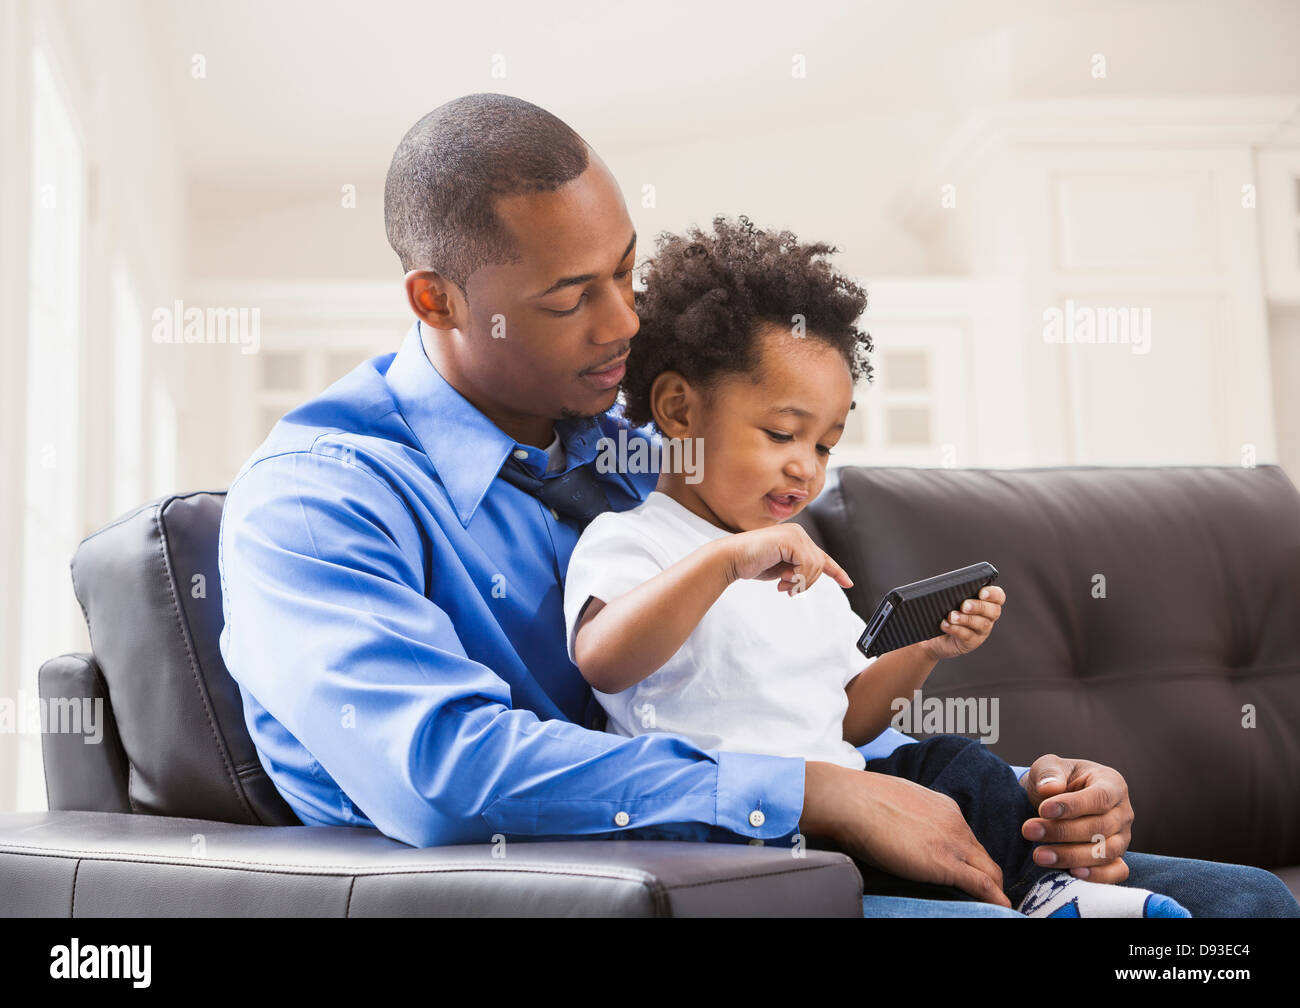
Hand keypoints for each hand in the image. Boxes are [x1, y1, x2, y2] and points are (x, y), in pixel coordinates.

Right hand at [726, 523, 852, 595]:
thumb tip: (810, 578)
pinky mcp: (791, 540)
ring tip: (782, 584)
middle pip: (820, 564)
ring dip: (799, 582)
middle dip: (806, 582)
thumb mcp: (781, 569)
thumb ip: (798, 570)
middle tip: (786, 589)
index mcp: (797, 538)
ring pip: (815, 566)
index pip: (822, 557)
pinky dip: (797, 577)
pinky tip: (781, 579)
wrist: (732, 558)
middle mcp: (799, 533)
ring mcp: (795, 534)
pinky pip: (807, 565)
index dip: (836, 572)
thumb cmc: (752, 563)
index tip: (848, 583)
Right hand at [801, 762, 1010, 906]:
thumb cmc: (862, 801)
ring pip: (989, 871)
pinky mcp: (945, 864)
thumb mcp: (897, 804)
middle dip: (988, 877)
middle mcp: (955, 823)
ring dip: (994, 889)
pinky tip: (1002, 908)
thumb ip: (910, 818)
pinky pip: (982, 884)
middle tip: (988, 895)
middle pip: (983, 856)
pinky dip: (995, 898)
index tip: (967, 872)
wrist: (852, 802)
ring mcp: (953, 843)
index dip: (970, 859)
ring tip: (996, 905)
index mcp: (944, 808)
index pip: (967, 839)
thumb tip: (902, 831)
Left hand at [918, 584, 1004, 661]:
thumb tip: (952, 589)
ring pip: (982, 624)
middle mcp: (988, 616)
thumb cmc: (944, 612)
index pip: (998, 596)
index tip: (982, 592)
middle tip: (964, 605)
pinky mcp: (971, 643)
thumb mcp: (950, 600)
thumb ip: (956, 593)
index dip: (993, 594)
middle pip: (993, 611)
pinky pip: (968, 636)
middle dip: (979, 607)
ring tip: (952, 616)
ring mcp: (981, 631)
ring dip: (966, 619)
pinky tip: (945, 624)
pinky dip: (956, 629)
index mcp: (986, 602)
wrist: (935, 635)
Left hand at [1019, 756, 1134, 883]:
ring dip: (1071, 856)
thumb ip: (1048, 772)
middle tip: (1029, 831)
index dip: (1073, 806)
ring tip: (1039, 855)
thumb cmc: (1055, 780)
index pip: (1100, 797)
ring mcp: (1123, 837)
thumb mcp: (1048, 766)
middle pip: (1100, 827)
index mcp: (1112, 784)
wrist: (1055, 799)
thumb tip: (1050, 788)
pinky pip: (1117, 872)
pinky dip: (1098, 876)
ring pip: (1106, 852)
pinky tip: (1072, 873)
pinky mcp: (1117, 858)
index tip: (1043, 810)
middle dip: (1061, 832)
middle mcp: (1123, 812)